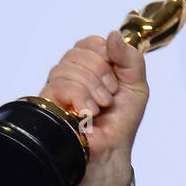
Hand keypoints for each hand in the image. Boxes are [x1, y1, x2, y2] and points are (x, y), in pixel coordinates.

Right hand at [40, 31, 148, 185]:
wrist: (112, 150)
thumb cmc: (121, 121)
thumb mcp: (136, 86)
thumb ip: (130, 58)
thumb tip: (113, 35)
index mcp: (92, 65)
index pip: (91, 42)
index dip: (106, 55)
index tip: (117, 77)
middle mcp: (72, 73)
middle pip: (79, 52)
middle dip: (102, 75)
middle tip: (110, 97)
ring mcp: (58, 88)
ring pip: (68, 67)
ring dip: (93, 89)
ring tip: (100, 108)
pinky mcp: (48, 103)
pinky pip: (59, 85)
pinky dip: (80, 98)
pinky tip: (88, 113)